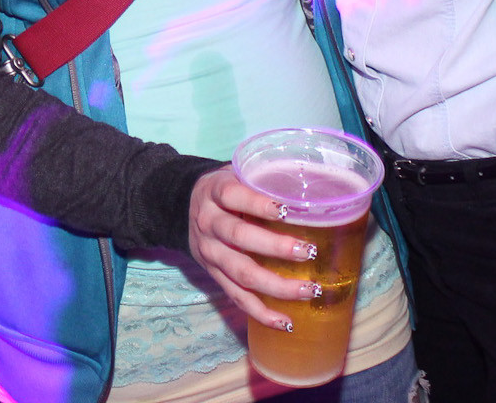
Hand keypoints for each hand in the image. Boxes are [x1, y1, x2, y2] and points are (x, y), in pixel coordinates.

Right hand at [187, 168, 318, 330]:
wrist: (182, 206)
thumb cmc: (224, 188)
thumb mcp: (235, 173)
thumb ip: (264, 178)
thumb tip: (314, 185)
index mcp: (215, 192)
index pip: (234, 196)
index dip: (258, 204)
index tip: (287, 211)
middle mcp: (208, 223)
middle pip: (240, 237)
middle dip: (276, 247)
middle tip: (309, 251)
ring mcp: (210, 252)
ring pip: (241, 273)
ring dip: (276, 285)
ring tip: (308, 289)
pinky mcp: (213, 275)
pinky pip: (237, 297)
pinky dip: (261, 312)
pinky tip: (286, 322)